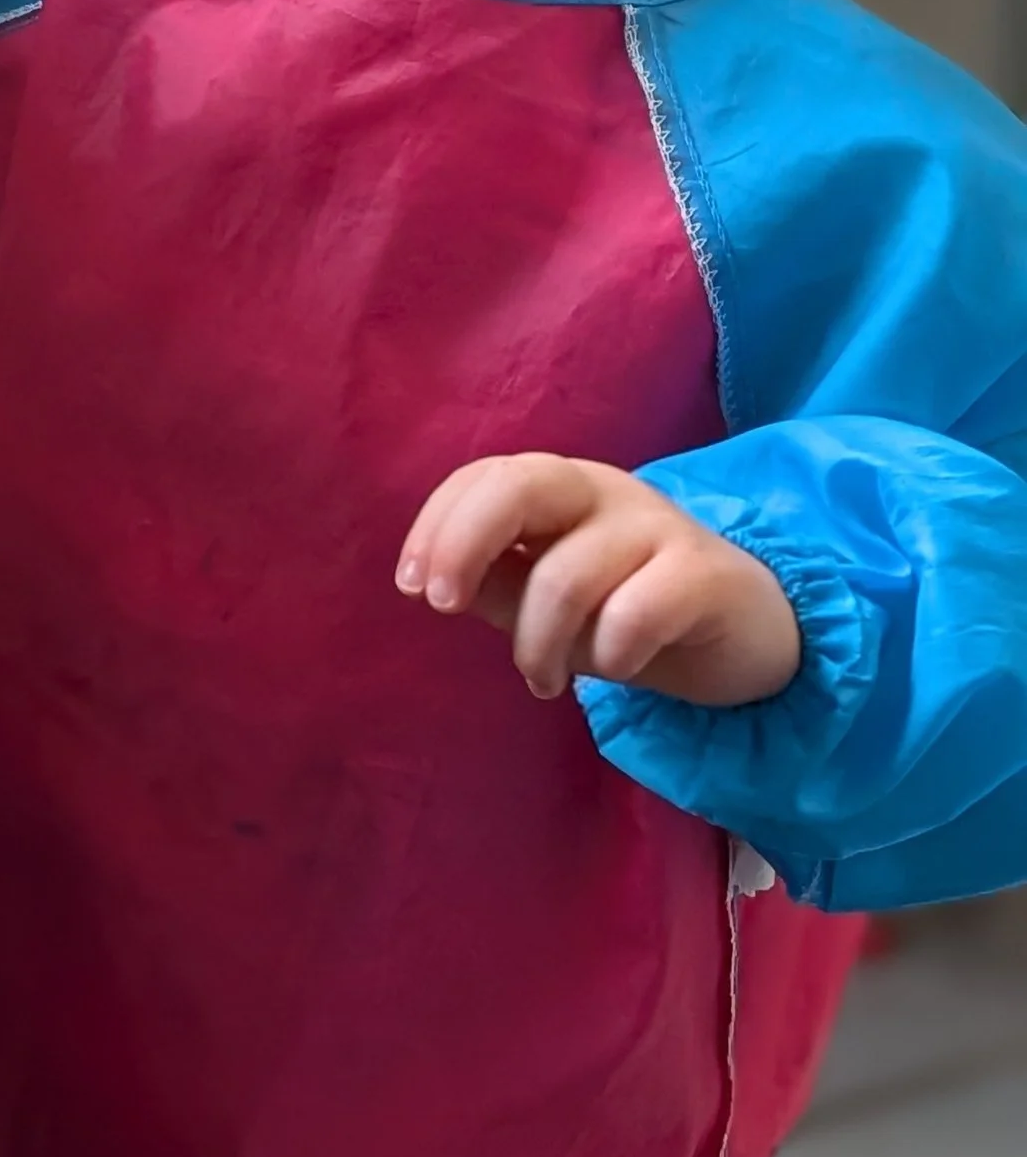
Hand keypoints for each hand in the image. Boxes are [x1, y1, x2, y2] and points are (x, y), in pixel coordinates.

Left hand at [397, 453, 800, 707]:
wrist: (745, 632)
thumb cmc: (627, 610)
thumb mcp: (548, 599)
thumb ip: (495, 583)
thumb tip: (435, 583)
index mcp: (558, 488)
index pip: (483, 477)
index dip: (437, 524)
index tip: (412, 586)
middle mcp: (603, 491)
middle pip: (520, 485)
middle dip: (464, 544)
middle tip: (442, 606)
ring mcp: (658, 527)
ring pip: (567, 575)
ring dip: (539, 644)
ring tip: (544, 680)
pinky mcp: (704, 575)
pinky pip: (636, 612)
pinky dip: (610, 654)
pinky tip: (616, 671)